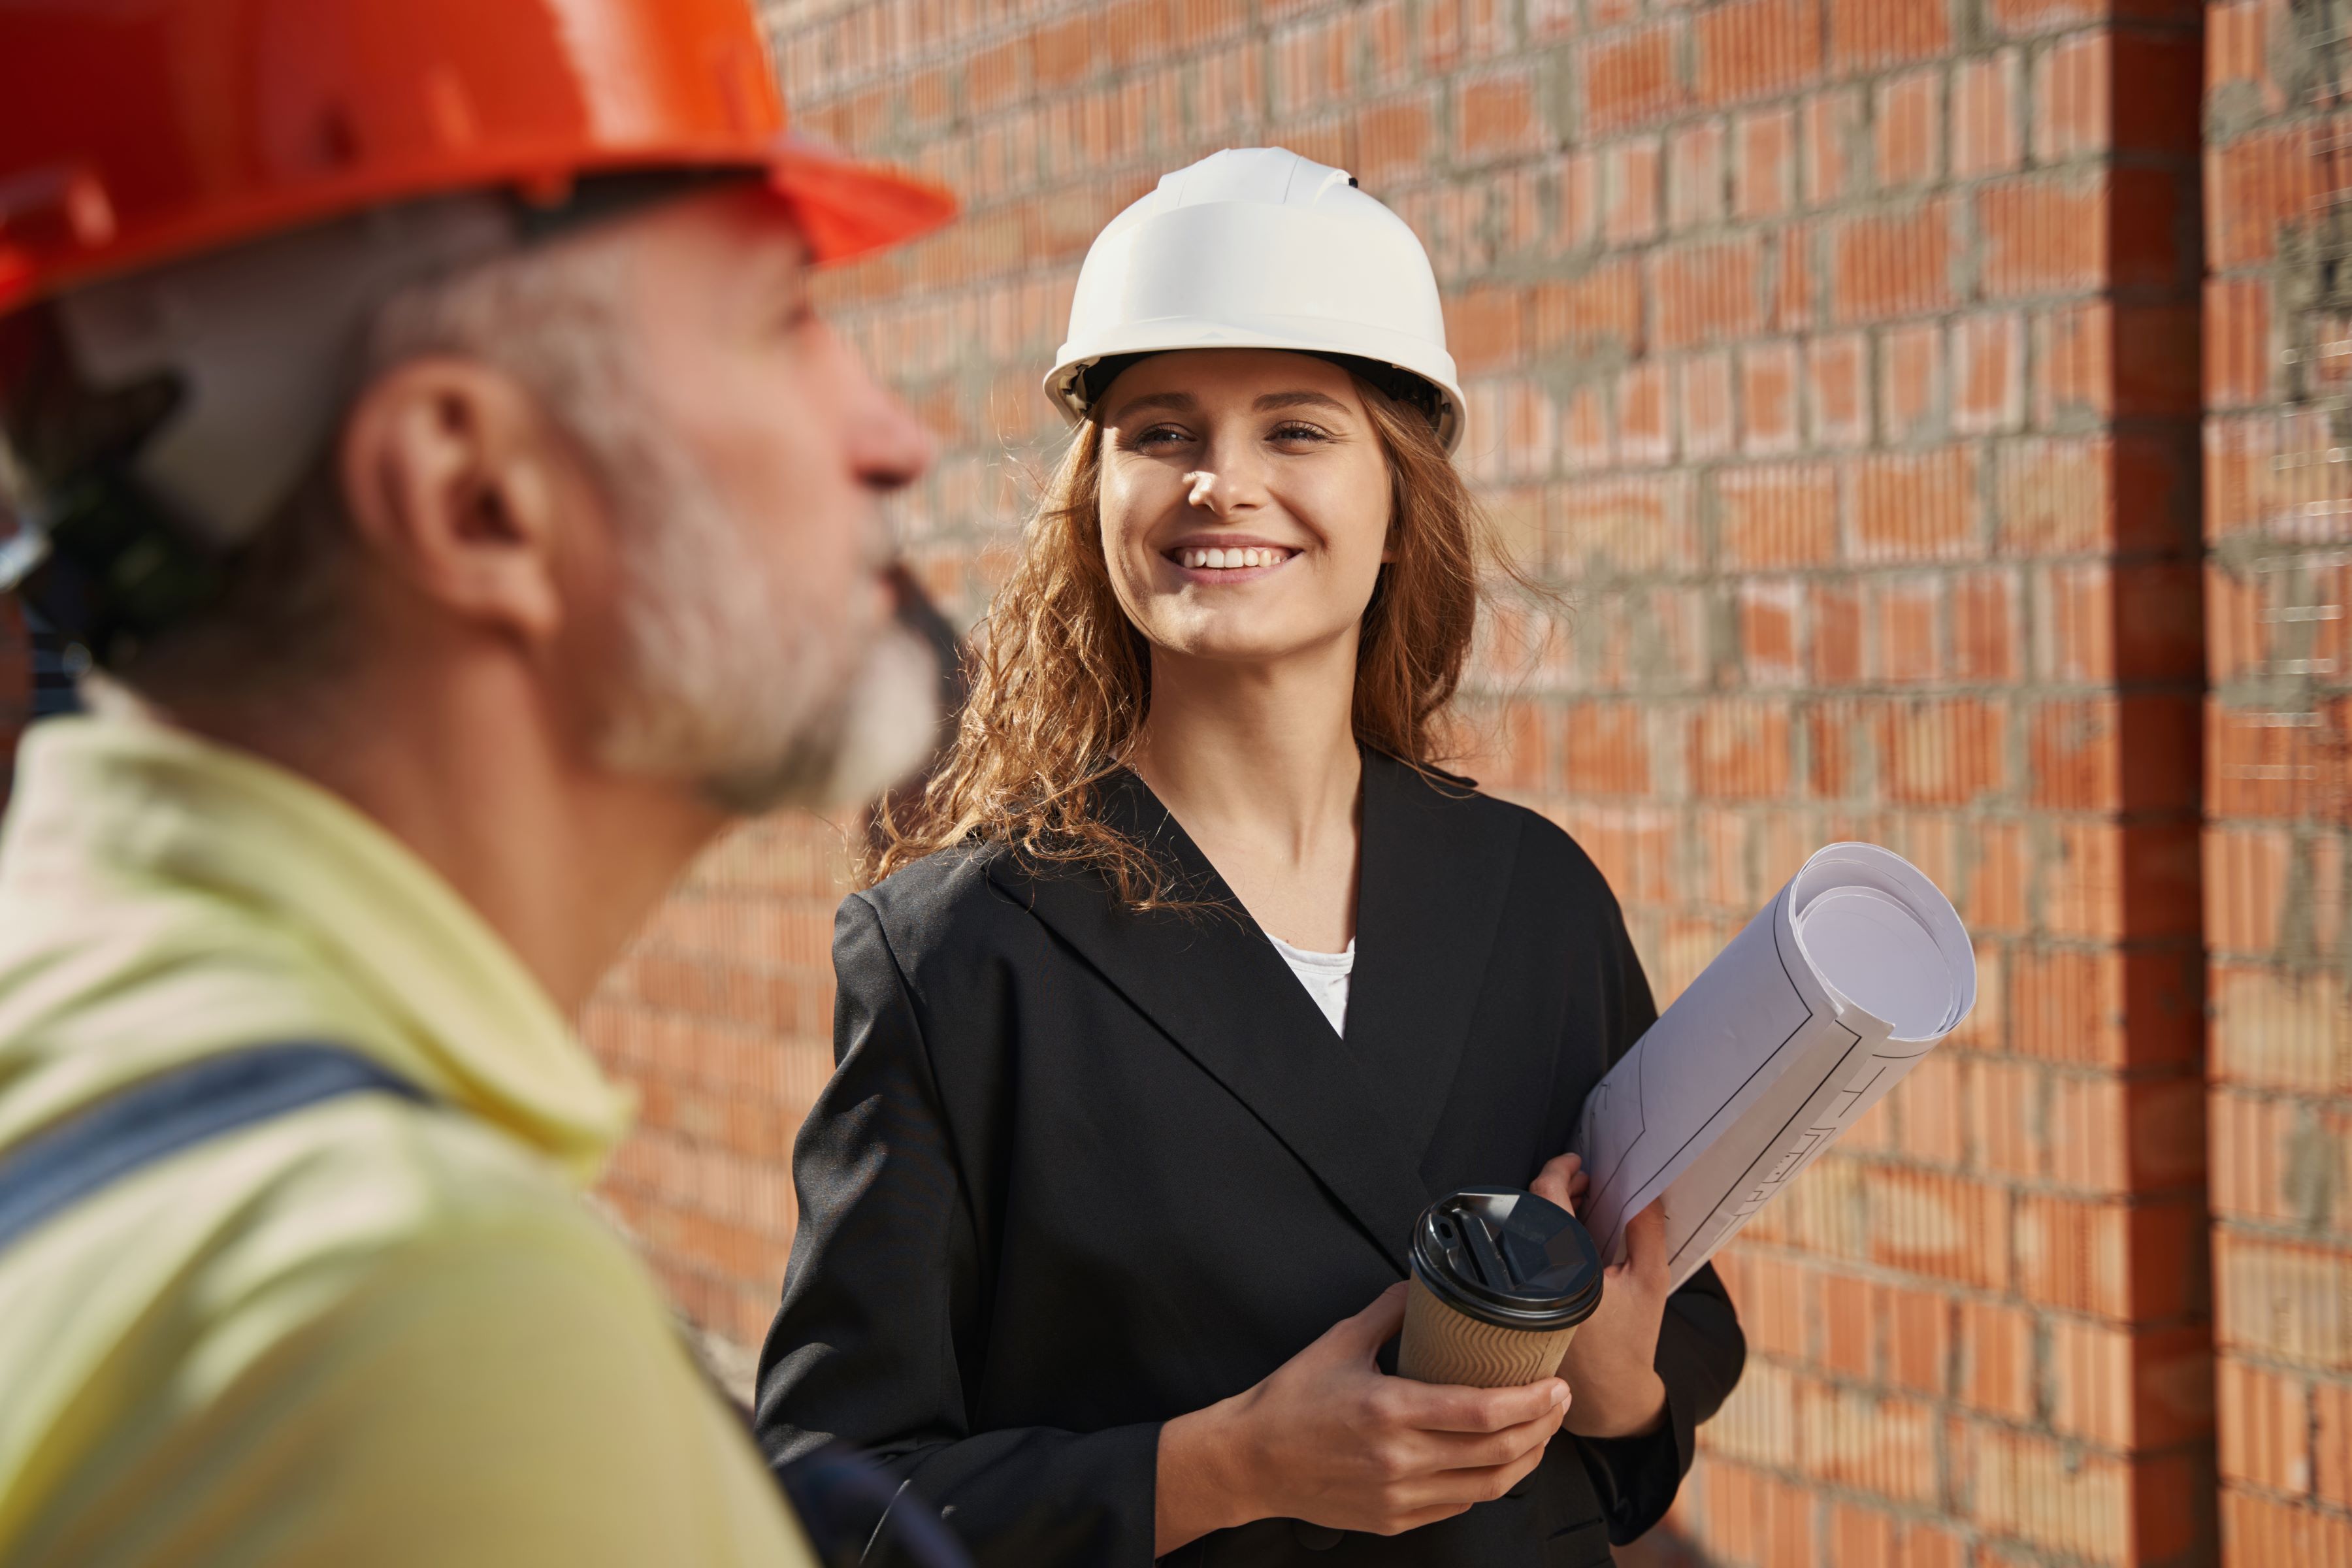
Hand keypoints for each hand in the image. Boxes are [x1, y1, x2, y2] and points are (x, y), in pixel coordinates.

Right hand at [1153, 1283, 1570, 1553]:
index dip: (1530, 1401)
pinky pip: (1458, 1506)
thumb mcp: (1340, 1341)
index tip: (1555, 1384)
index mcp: (1388, 1410)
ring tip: (1541, 1433)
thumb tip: (1426, 1281)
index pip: (1480, 1411)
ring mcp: (1399, 1497)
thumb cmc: (1290, 1401)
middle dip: (1542, 1427)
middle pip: (1496, 1452)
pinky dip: (1487, 1483)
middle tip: (1560, 1402)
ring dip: (1525, 1459)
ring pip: (1486, 1487)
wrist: (1250, 1460)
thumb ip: (1389, 1309)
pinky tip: (1498, 1461)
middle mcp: (1399, 1460)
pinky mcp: (1394, 1520)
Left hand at [1533, 1152, 1670, 1438]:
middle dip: (1558, 1188)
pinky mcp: (1509, 1307)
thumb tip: (1644, 1191)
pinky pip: (1516, 1256)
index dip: (1560, 1170)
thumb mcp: (1652, 1282)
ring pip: (1521, 1231)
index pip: (1547, 1198)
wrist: (1608, 1397)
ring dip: (1546, 1211)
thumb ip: (1647, 1231)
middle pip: (1530, 1210)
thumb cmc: (1632, 1340)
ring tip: (1578, 1207)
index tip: (1575, 1162)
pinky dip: (1536, 1237)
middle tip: (1585, 1185)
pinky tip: (1562, 1235)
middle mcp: (1532, 1278)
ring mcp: (1515, 1294)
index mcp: (1566, 1268)